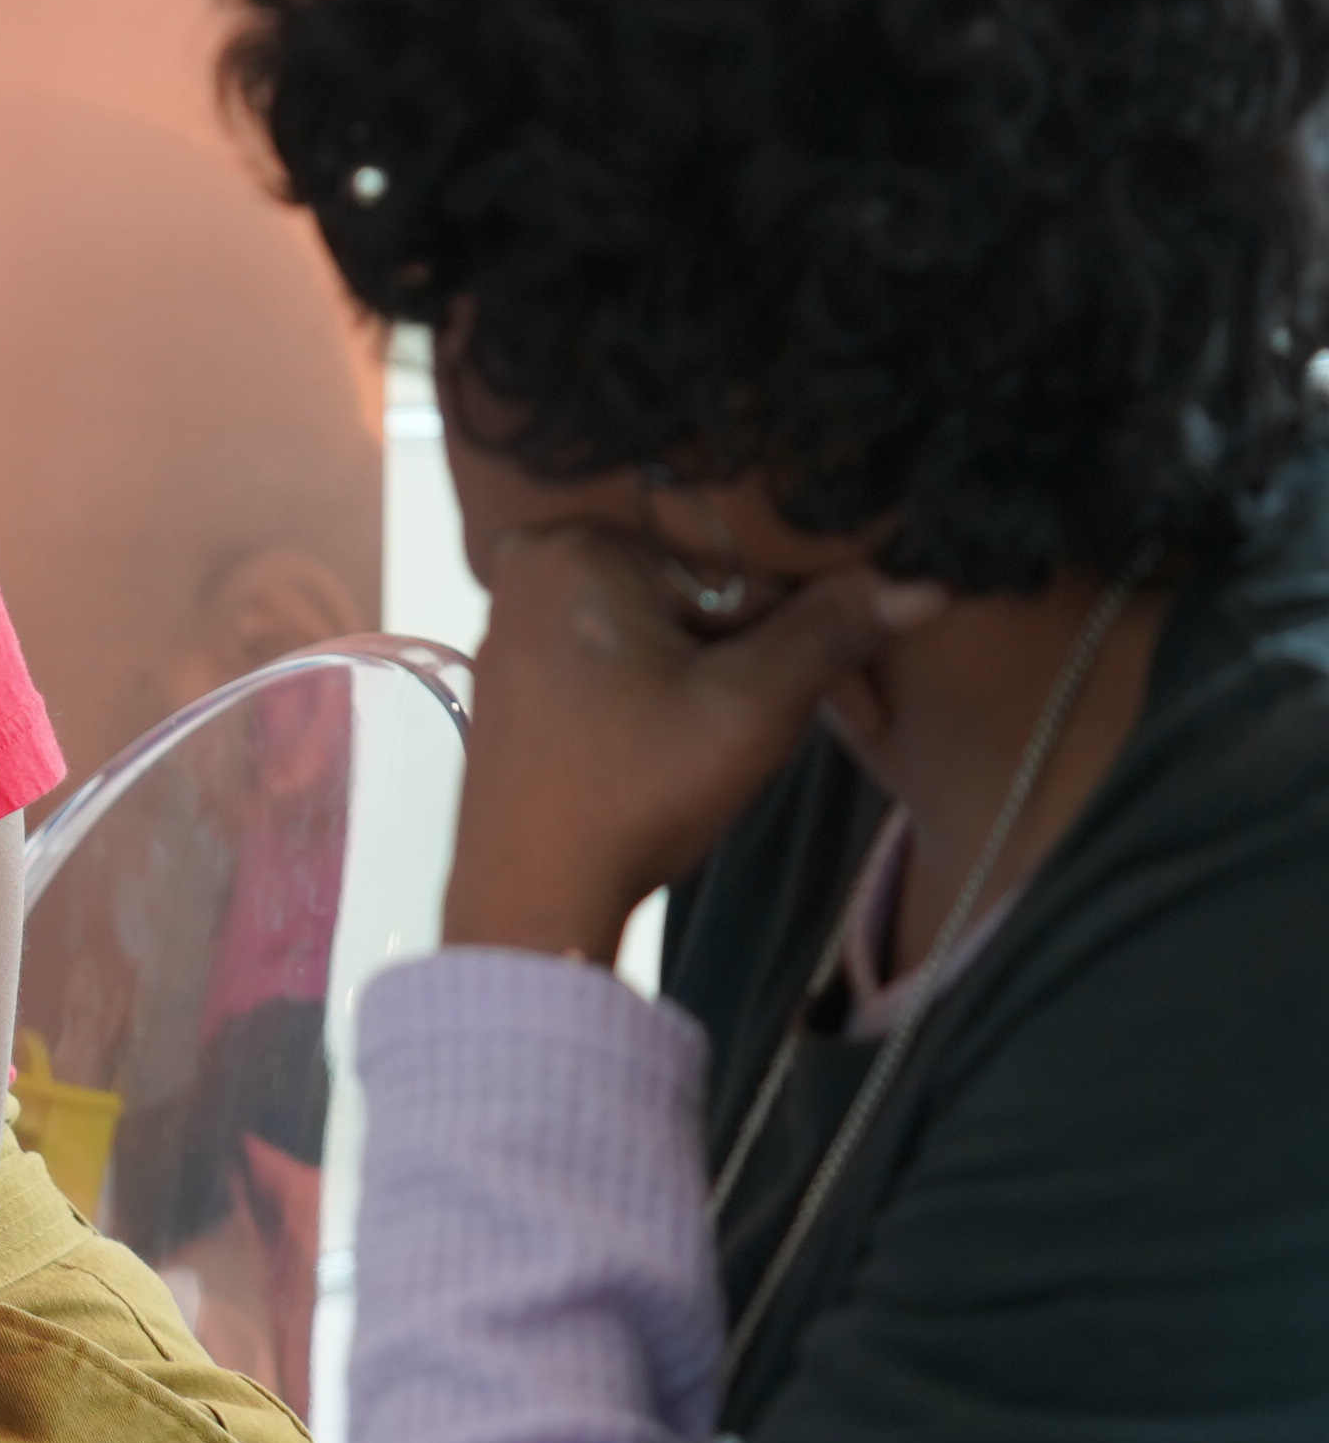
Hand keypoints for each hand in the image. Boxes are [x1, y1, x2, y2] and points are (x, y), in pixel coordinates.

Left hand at [446, 510, 941, 960]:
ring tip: (725, 738)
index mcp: (579, 545)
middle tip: (799, 724)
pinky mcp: (516, 663)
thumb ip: (833, 632)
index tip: (862, 703)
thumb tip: (927, 583)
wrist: (534, 897)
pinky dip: (672, 680)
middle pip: (702, 591)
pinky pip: (622, 646)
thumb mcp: (753, 705)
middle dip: (766, 655)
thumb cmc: (635, 796)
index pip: (742, 567)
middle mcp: (534, 560)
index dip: (815, 632)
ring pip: (669, 622)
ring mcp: (515, 613)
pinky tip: (681, 734)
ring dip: (727, 672)